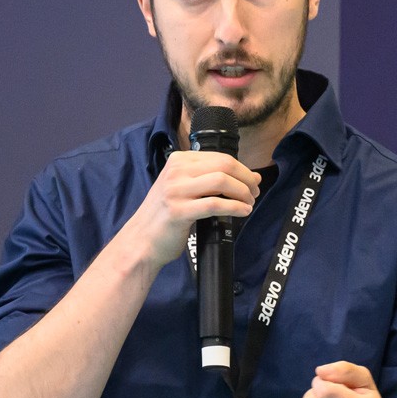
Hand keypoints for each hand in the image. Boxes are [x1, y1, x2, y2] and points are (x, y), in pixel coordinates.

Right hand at [124, 150, 259, 268]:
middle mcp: (176, 171)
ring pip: (221, 182)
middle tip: (254, 193)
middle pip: (224, 166)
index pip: (220, 157)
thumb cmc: (166, 215)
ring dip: (243, 193)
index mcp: (179, 160)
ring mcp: (175, 190)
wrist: (141, 240)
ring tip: (249, 203)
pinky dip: (234, 207)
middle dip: (246, 179)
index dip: (242, 169)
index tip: (253, 182)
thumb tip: (253, 176)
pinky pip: (215, 204)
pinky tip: (243, 212)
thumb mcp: (185, 188)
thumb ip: (212, 179)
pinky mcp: (178, 211)